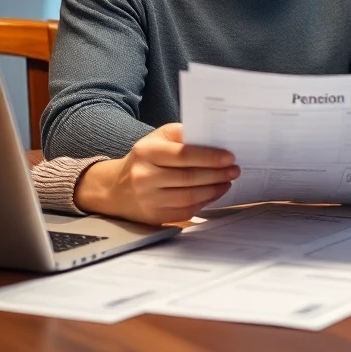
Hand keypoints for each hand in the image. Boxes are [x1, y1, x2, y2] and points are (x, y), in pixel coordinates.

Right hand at [73, 123, 239, 223]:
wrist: (116, 189)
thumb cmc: (144, 159)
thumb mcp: (157, 139)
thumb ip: (181, 135)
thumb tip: (212, 138)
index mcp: (147, 152)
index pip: (183, 154)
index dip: (209, 157)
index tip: (229, 157)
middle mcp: (145, 176)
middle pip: (189, 177)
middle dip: (217, 174)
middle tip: (234, 170)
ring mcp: (148, 199)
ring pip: (190, 197)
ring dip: (214, 189)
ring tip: (227, 181)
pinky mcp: (154, 216)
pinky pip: (185, 211)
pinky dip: (204, 202)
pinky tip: (214, 193)